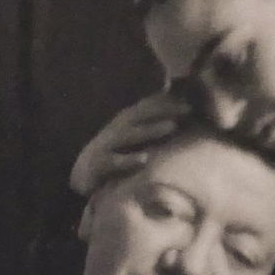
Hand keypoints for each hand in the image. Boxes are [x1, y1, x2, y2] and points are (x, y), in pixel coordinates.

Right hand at [69, 93, 193, 196]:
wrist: (83, 173)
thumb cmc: (114, 153)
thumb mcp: (131, 135)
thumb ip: (148, 122)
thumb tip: (173, 105)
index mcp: (125, 121)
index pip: (147, 106)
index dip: (168, 101)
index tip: (192, 100)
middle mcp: (116, 129)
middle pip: (141, 115)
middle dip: (165, 110)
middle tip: (188, 109)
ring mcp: (107, 146)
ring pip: (131, 135)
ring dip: (151, 130)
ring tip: (172, 127)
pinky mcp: (100, 164)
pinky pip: (115, 162)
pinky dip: (129, 160)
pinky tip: (144, 160)